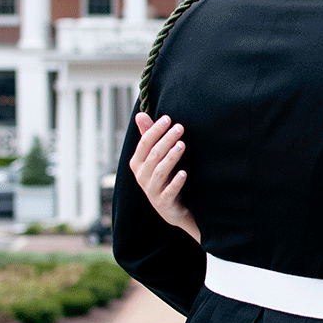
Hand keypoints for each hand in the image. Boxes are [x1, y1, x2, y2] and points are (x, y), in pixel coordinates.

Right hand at [132, 113, 199, 240]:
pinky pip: (168, 192)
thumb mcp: (156, 157)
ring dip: (171, 157)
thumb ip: (148, 136)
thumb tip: (140, 114)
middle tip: (180, 128)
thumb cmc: (164, 176)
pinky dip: (176, 182)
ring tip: (182, 145)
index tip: (168, 119)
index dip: (155, 130)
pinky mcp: (163, 203)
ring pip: (159, 171)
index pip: (144, 143)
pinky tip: (184, 173)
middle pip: (153, 155)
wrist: (172, 208)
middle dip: (166, 140)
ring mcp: (152, 191)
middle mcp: (142, 177)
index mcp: (138, 163)